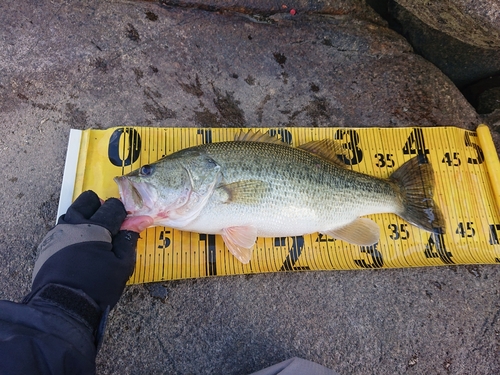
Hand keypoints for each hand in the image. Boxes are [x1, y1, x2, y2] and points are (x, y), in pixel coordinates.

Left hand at [31, 190, 151, 311]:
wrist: (61, 308)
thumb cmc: (97, 287)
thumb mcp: (122, 265)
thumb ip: (129, 238)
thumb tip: (142, 219)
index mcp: (95, 228)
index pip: (113, 206)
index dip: (124, 214)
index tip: (127, 227)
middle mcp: (73, 224)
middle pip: (88, 200)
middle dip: (100, 207)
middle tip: (108, 226)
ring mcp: (56, 233)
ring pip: (72, 212)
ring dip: (85, 218)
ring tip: (93, 238)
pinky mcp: (46, 245)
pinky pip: (61, 229)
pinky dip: (72, 232)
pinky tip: (78, 248)